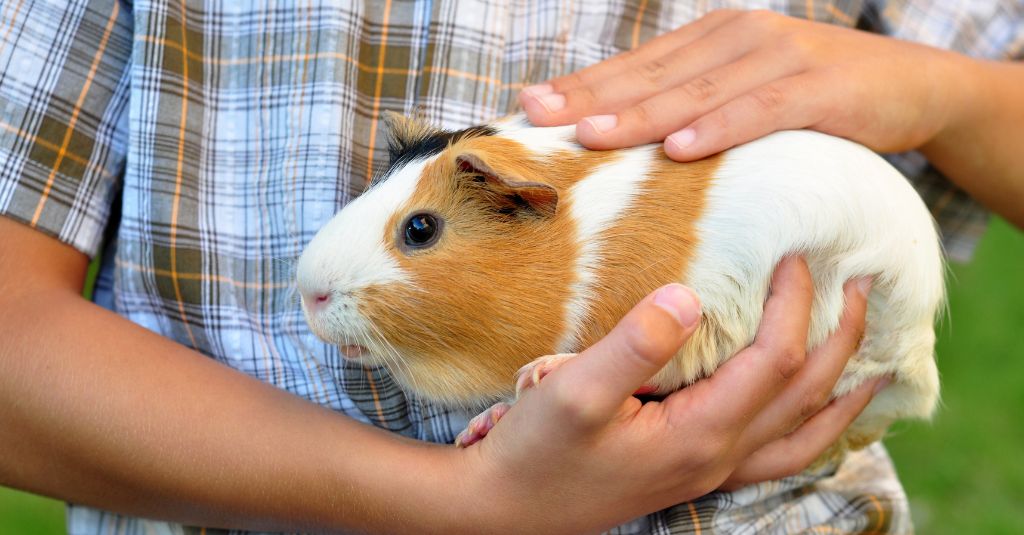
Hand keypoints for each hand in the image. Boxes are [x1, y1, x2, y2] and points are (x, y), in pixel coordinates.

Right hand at [454, 257, 882, 532]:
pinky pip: (781, 455)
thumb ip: (635, 344)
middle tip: (864, 283)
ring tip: (874, 356)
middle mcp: (720, 457)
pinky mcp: (695, 471)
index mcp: (699, 433)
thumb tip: (689, 295)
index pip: (773, 359)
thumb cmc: (536, 451)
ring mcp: (712, 471)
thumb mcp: (574, 393)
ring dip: (843, 389)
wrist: (510, 509)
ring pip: (806, 433)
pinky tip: (817, 413)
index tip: (795, 254)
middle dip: (841, 336)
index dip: (794, 303)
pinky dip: (816, 430)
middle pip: (806, 394)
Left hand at [519, 10, 966, 161]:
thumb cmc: (814, 98)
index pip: (635, 67)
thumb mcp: (746, 92)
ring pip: (695, 93)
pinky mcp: (816, 88)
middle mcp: (737, 39)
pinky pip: (759, 111)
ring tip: (590, 137)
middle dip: (590, 98)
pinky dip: (719, 129)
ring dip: (639, 117)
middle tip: (537, 117)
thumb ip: (694, 105)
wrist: (913, 86)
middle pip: (652, 76)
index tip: (530, 106)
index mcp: (713, 39)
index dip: (582, 86)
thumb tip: (632, 141)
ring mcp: (777, 58)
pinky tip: (681, 149)